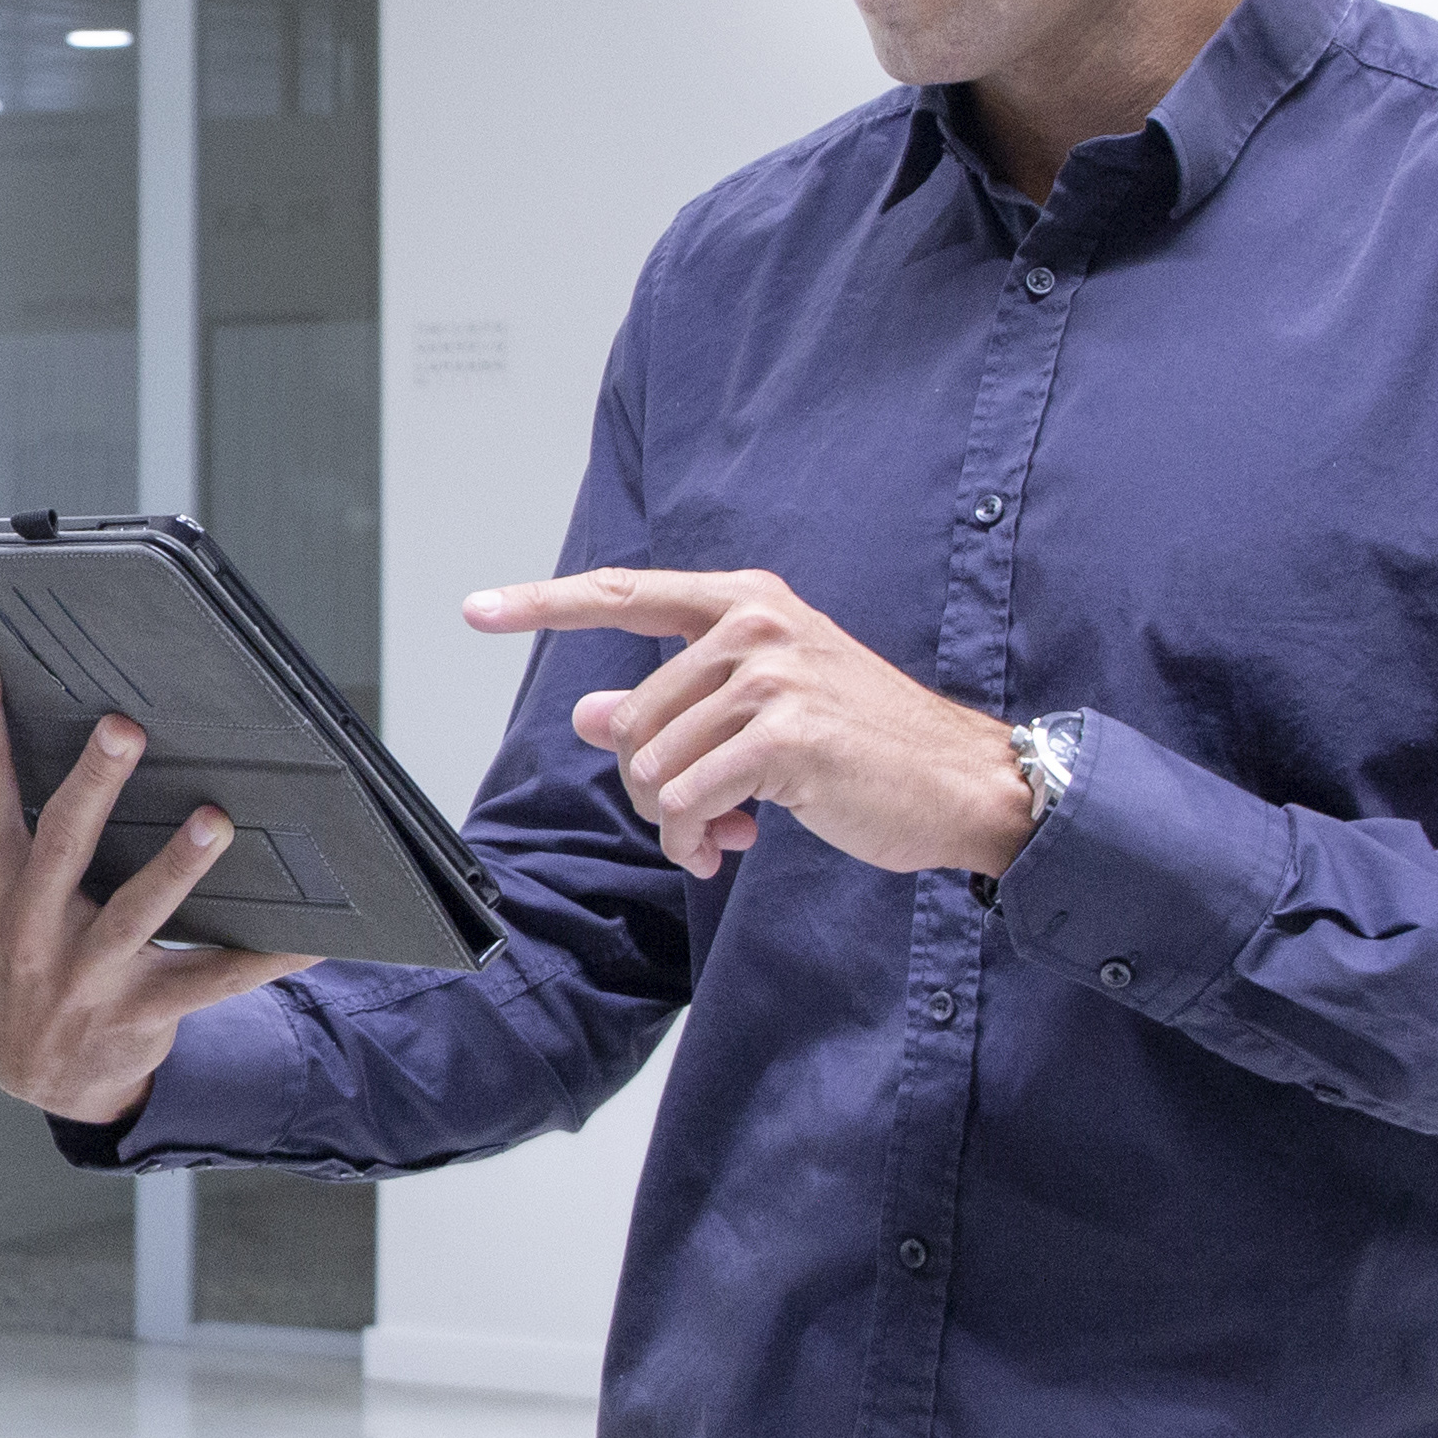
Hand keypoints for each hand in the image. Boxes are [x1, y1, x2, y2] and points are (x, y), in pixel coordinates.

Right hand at [0, 639, 317, 1124]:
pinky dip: (263, 960)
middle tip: (124, 727)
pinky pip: (211, 983)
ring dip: (177, 869)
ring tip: (215, 820)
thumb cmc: (3, 963)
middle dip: (94, 785)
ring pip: (136, 915)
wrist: (33, 1077)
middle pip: (63, 845)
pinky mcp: (142, 1011)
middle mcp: (32, 926)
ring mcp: (87, 974)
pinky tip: (310, 934)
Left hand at [462, 567, 1033, 881]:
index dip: (541, 604)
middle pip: (632, 718)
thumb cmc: (863, 744)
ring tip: (720, 833)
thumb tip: (589, 713)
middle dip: (652, 787)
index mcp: (745, 601)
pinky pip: (688, 800)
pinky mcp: (784, 736)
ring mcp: (770, 676)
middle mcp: (754, 624)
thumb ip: (675, 704)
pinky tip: (729, 845)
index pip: (621, 592)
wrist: (961, 782)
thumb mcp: (762, 709)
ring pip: (652, 766)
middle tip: (700, 819)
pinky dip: (696, 838)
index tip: (476, 609)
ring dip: (675, 822)